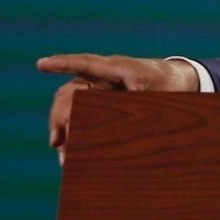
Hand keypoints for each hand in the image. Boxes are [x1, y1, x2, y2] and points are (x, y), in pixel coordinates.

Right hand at [37, 53, 199, 164]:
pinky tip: (68, 151)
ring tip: (64, 156)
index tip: (41, 63)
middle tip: (57, 142)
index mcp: (119, 69)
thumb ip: (141, 107)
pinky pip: (79, 113)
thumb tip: (116, 134)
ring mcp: (98, 88)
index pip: (87, 64)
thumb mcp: (161, 96)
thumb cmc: (169, 85)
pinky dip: (72, 131)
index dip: (64, 64)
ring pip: (69, 104)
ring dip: (62, 127)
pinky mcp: (99, 101)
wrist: (178, 79)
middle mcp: (102, 77)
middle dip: (59, 116)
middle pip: (70, 92)